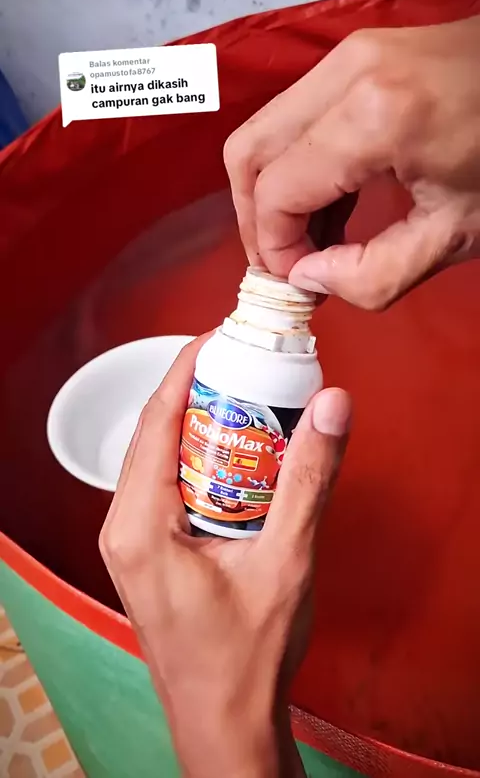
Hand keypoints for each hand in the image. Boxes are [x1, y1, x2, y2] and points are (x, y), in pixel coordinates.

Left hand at [99, 336, 350, 777]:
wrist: (224, 720)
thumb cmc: (247, 656)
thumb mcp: (287, 562)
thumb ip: (310, 480)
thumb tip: (332, 405)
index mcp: (142, 525)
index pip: (157, 420)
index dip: (187, 369)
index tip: (223, 336)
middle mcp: (123, 527)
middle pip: (154, 433)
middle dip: (198, 391)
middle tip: (246, 363)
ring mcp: (130, 541)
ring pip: (158, 457)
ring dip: (200, 424)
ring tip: (246, 397)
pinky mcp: (146, 551)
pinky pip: (164, 484)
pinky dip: (199, 458)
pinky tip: (238, 454)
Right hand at [224, 15, 479, 309]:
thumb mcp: (453, 236)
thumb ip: (373, 275)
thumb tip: (308, 277)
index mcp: (373, 118)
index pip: (277, 190)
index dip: (274, 246)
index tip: (300, 281)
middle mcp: (347, 73)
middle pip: (249, 151)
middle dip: (256, 218)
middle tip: (286, 262)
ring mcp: (349, 53)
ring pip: (264, 128)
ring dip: (273, 190)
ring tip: (310, 238)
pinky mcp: (357, 52)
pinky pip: (296, 113)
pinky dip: (296, 162)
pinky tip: (329, 202)